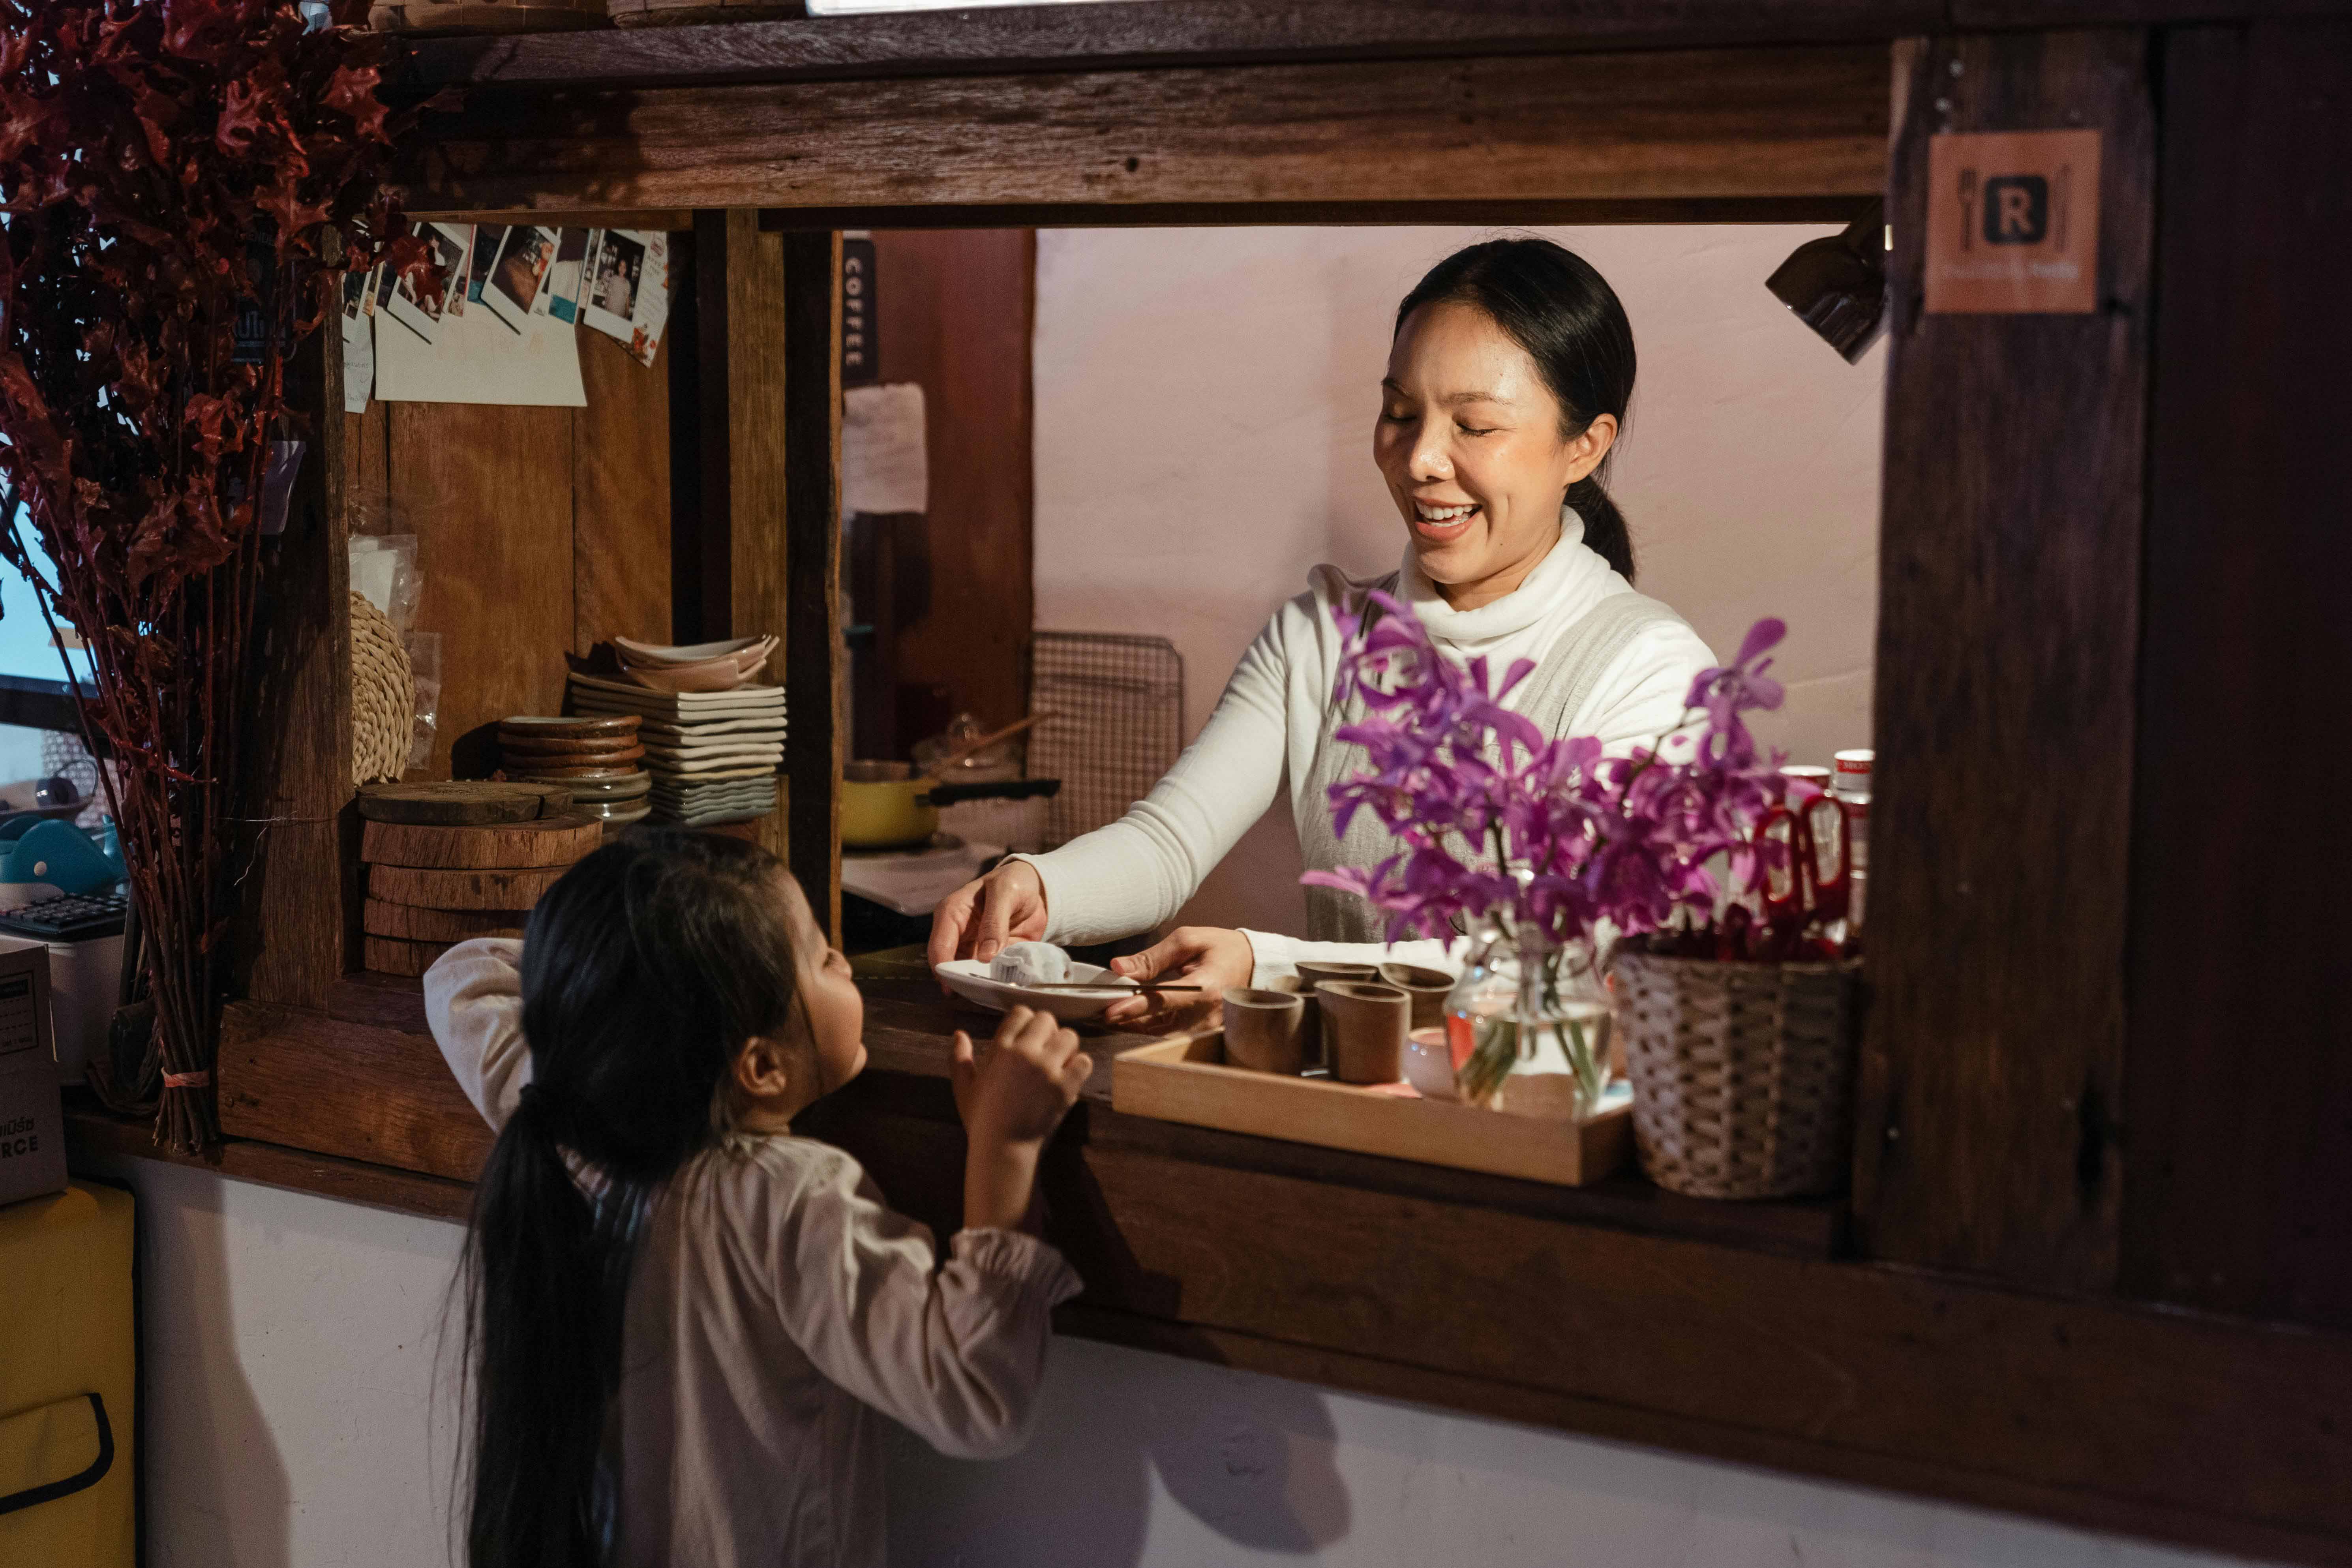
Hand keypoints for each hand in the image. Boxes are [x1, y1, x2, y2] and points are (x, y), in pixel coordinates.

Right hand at [927, 860, 1049, 984]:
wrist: (1034, 888)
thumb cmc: (1013, 882)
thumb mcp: (1006, 893)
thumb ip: (995, 922)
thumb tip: (986, 957)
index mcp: (952, 913)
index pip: (940, 946)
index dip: (944, 968)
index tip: (955, 987)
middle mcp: (957, 934)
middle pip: (949, 964)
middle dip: (960, 981)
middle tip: (976, 995)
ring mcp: (972, 948)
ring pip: (966, 973)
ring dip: (976, 985)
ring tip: (989, 995)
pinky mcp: (989, 958)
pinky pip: (987, 975)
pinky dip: (992, 983)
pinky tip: (1000, 990)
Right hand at [951, 1006, 1092, 1231]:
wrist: (1003, 1149)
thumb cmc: (982, 1120)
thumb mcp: (964, 1088)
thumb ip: (959, 1059)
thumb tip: (959, 1034)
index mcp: (1000, 1049)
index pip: (1021, 1013)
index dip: (1027, 1022)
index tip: (1028, 1038)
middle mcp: (1024, 1053)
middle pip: (1047, 1019)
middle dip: (1048, 1032)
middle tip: (1045, 1050)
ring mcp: (1047, 1069)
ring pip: (1069, 1036)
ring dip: (1066, 1047)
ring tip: (1060, 1062)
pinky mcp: (1066, 1086)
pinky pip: (1084, 1061)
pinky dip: (1080, 1066)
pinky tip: (1070, 1077)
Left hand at [1099, 926, 1254, 1032]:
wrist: (1253, 965)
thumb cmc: (1222, 948)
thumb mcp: (1188, 940)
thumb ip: (1153, 957)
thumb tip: (1119, 968)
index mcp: (1206, 987)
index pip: (1165, 1000)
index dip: (1136, 1007)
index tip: (1110, 1010)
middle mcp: (1206, 1014)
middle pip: (1158, 1023)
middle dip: (1126, 1018)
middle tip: (1096, 1010)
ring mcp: (1204, 1028)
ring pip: (1158, 1033)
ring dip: (1131, 1024)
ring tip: (1104, 1013)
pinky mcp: (1200, 1033)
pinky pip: (1166, 1033)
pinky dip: (1144, 1025)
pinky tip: (1126, 1017)